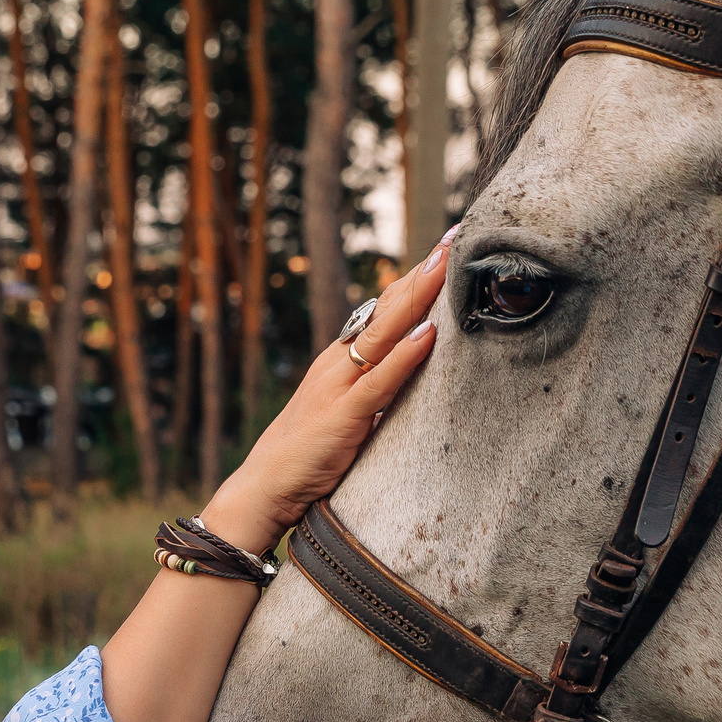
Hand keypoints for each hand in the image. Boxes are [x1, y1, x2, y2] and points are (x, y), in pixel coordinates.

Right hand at [196, 230, 453, 553]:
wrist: (263, 487)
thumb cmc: (308, 456)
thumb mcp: (347, 413)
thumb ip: (374, 391)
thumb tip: (412, 376)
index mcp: (340, 360)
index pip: (385, 309)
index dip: (416, 279)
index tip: (448, 247)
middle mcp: (339, 363)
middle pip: (387, 308)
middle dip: (424, 272)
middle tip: (457, 234)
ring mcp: (339, 386)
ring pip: (385, 332)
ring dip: (419, 296)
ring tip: (448, 262)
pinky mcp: (343, 417)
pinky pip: (380, 381)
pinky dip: (406, 355)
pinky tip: (429, 332)